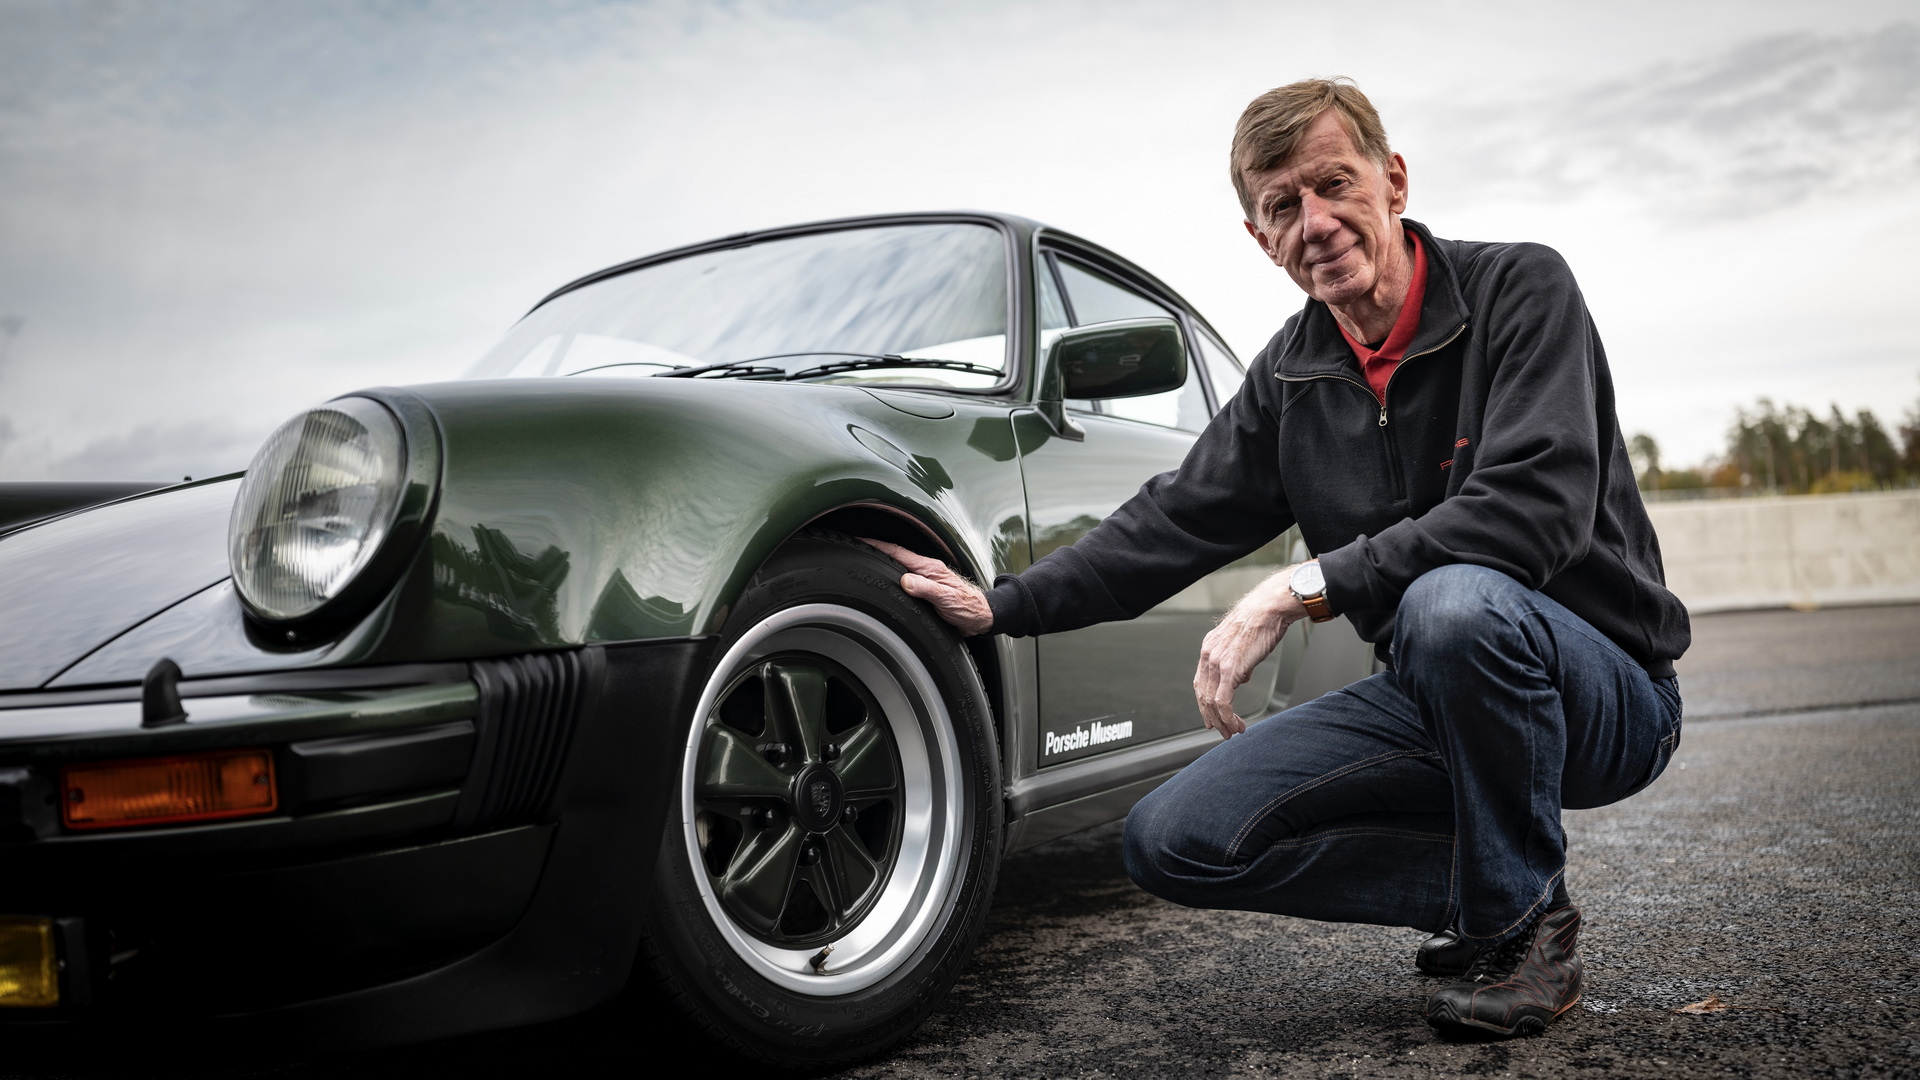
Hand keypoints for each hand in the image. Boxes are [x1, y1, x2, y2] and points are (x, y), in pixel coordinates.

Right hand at [860, 539, 993, 635]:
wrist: (982, 617)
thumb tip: (905, 581)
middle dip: (874, 552)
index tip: (858, 540)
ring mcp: (925, 578)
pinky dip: (892, 577)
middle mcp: (925, 570)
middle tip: (853, 549)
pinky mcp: (926, 588)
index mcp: (928, 567)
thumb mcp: (946, 598)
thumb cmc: (968, 607)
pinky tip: (885, 581)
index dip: (876, 545)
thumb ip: (925, 588)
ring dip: (882, 563)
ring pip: (898, 568)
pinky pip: (904, 579)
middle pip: (894, 557)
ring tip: (863, 562)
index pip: (897, 552)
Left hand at [1193, 562, 1312, 736]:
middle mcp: (1208, 655)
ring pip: (1211, 702)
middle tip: (1221, 731)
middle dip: (1211, 717)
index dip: (1205, 702)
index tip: (1211, 716)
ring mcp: (1217, 662)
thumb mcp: (1243, 643)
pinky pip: (1223, 700)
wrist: (1268, 608)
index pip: (1201, 682)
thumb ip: (1238, 661)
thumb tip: (1242, 678)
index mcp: (1209, 648)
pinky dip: (1228, 717)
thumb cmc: (1261, 621)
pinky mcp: (1230, 669)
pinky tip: (1236, 724)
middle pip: (1202, 695)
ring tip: (1232, 731)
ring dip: (1221, 721)